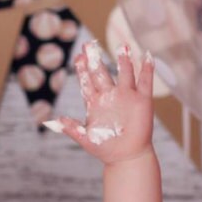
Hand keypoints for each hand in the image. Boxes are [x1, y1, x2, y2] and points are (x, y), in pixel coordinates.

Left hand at [44, 40, 154, 164]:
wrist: (126, 158)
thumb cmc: (106, 149)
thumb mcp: (85, 139)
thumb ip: (71, 128)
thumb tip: (54, 121)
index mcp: (95, 103)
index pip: (87, 81)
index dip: (82, 69)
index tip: (78, 56)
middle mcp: (110, 96)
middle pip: (102, 72)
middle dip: (95, 59)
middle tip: (89, 44)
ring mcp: (127, 97)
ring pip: (125, 73)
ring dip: (124, 60)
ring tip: (122, 45)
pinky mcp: (142, 101)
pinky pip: (145, 82)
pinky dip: (147, 69)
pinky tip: (147, 56)